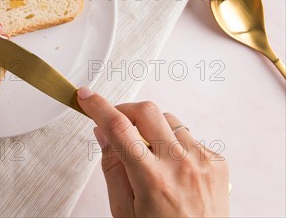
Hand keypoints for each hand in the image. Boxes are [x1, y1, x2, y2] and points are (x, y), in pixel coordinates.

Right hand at [77, 87, 228, 216]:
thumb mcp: (124, 210)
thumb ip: (112, 168)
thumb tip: (102, 133)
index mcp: (153, 180)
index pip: (119, 128)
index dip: (98, 106)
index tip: (86, 96)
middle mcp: (181, 166)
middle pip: (146, 111)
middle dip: (124, 110)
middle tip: (114, 122)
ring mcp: (203, 161)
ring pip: (168, 120)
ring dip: (151, 128)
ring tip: (147, 154)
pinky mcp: (217, 162)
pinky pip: (187, 136)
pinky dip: (173, 143)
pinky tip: (170, 166)